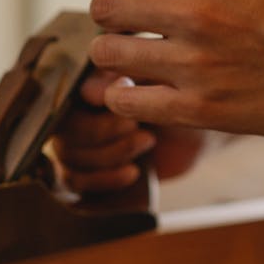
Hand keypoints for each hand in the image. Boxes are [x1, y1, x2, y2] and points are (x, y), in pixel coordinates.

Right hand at [54, 68, 205, 192]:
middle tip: (137, 127)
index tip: (129, 114)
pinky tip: (134, 172)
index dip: (95, 113)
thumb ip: (120, 83)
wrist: (199, 125)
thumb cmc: (179, 93)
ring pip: (68, 158)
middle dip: (103, 134)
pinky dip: (103, 179)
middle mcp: (74, 112)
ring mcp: (78, 142)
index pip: (65, 104)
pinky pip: (74, 180)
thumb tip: (87, 91)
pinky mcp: (88, 169)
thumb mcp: (153, 84)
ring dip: (110, 155)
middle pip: (65, 133)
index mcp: (83, 86)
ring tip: (147, 141)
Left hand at [90, 0, 263, 135]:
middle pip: (104, 8)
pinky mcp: (199, 108)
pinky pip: (127, 102)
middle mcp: (197, 12)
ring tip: (132, 55)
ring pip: (108, 55)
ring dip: (113, 54)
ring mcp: (196, 64)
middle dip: (108, 12)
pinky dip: (121, 96)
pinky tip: (136, 88)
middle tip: (125, 20)